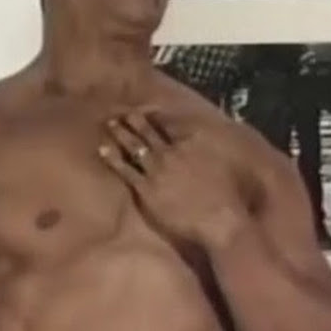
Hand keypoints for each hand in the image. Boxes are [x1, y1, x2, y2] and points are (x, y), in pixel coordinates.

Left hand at [98, 110, 249, 248]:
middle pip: (148, 132)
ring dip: (121, 133)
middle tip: (123, 111)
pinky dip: (113, 158)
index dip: (156, 116)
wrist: (220, 220)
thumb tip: (198, 139)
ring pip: (134, 146)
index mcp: (190, 144)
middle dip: (135, 120)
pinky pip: (125, 169)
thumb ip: (206, 148)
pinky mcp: (146, 188)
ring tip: (110, 123)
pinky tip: (103, 149)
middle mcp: (171, 152)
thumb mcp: (220, 163)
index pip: (168, 125)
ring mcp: (156, 169)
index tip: (147, 110)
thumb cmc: (228, 197)